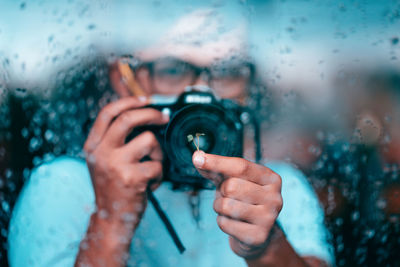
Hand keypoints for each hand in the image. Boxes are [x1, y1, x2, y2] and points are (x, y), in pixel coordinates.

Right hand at [83, 96, 168, 229]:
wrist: (110, 218)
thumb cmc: (113, 187)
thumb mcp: (104, 160)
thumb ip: (114, 140)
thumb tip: (141, 114)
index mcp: (93, 145)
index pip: (107, 112)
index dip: (128, 101)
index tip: (145, 100)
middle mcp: (100, 153)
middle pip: (128, 119)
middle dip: (151, 113)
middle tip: (164, 117)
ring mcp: (115, 165)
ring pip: (149, 140)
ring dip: (159, 152)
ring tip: (153, 165)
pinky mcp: (131, 178)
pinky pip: (157, 165)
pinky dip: (160, 174)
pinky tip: (151, 183)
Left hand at [192, 151, 282, 258]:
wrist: (256, 233)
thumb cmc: (242, 200)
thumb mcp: (231, 179)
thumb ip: (216, 168)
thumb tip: (197, 156)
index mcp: (271, 178)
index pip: (241, 166)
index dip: (217, 162)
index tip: (197, 158)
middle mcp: (275, 197)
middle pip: (231, 186)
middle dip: (221, 191)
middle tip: (229, 196)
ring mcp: (269, 218)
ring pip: (226, 206)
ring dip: (219, 207)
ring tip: (229, 209)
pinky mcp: (258, 236)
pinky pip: (224, 223)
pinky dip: (222, 222)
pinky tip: (234, 223)